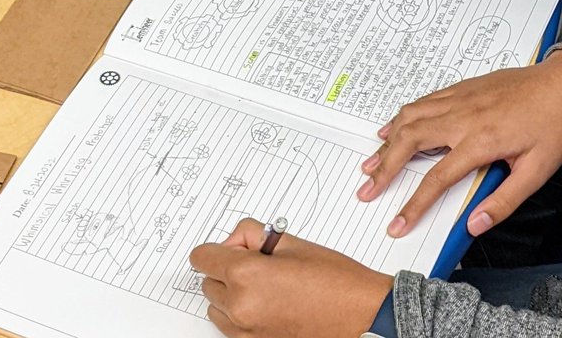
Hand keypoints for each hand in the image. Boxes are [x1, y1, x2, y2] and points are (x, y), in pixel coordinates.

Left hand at [190, 219, 391, 337]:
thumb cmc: (331, 278)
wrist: (360, 312)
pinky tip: (268, 303)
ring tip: (264, 285)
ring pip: (217, 306)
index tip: (229, 247)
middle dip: (227, 268)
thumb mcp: (288, 241)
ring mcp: (247, 332)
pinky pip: (231, 326)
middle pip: (208, 281)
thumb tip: (233, 241)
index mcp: (245, 275)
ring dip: (231, 293)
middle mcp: (241, 307)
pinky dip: (241, 314)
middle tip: (258, 262)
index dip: (216, 248)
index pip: (201, 257)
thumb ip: (249, 234)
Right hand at [357, 50, 561, 238]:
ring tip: (371, 162)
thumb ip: (503, 201)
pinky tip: (391, 127)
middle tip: (366, 188)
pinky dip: (400, 117)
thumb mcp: (536, 172)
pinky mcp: (458, 89)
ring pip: (409, 118)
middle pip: (409, 142)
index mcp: (480, 141)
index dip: (413, 205)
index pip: (436, 180)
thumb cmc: (553, 126)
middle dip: (384, 168)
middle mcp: (461, 118)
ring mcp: (457, 99)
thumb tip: (474, 225)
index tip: (396, 223)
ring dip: (386, 142)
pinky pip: (421, 102)